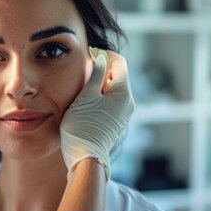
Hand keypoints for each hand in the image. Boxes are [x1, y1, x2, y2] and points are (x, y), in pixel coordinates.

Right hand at [60, 48, 134, 180]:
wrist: (85, 157)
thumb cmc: (83, 126)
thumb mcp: (87, 95)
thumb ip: (96, 74)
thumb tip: (101, 59)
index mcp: (124, 93)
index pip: (119, 62)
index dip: (104, 54)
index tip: (89, 53)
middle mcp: (128, 102)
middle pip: (117, 75)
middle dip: (101, 69)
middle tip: (82, 69)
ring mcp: (123, 114)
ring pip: (113, 88)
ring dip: (99, 83)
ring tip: (82, 86)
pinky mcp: (115, 122)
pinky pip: (110, 101)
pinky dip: (99, 96)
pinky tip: (85, 101)